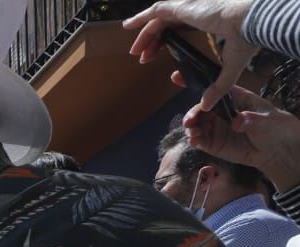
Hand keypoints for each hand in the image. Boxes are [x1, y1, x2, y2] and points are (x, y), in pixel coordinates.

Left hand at [125, 0, 255, 110]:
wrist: (251, 22)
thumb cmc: (248, 38)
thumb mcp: (231, 67)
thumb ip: (218, 86)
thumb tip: (207, 105)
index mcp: (210, 20)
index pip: (181, 29)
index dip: (167, 42)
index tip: (157, 55)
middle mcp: (197, 12)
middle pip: (167, 26)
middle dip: (153, 42)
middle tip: (143, 59)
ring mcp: (190, 7)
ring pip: (159, 20)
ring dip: (145, 35)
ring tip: (135, 52)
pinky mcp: (183, 7)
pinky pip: (156, 11)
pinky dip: (141, 17)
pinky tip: (128, 26)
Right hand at [184, 84, 299, 189]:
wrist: (276, 149)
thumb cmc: (275, 127)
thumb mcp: (266, 120)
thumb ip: (251, 119)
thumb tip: (237, 121)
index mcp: (234, 97)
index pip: (214, 88)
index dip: (196, 82)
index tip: (177, 77)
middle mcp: (221, 111)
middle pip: (201, 107)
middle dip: (192, 113)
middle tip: (189, 121)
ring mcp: (216, 127)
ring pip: (197, 124)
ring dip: (191, 127)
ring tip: (192, 132)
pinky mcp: (213, 143)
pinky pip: (199, 140)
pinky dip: (194, 140)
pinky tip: (194, 140)